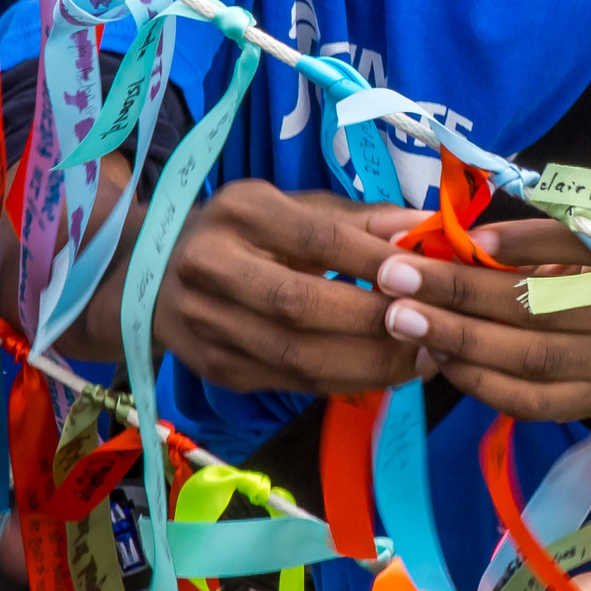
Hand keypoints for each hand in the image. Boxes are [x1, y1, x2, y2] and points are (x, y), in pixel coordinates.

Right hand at [152, 182, 419, 392]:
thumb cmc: (251, 232)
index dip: (377, 262)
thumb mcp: (297, 207)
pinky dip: (349, 380)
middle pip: (302, 305)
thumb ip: (363, 219)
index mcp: (239, 212)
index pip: (318, 239)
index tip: (431, 276)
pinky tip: (391, 373)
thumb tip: (430, 228)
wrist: (155, 273)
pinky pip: (294, 382)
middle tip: (436, 327)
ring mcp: (207, 324)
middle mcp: (211, 267)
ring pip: (298, 356)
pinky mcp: (217, 367)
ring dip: (372, 363)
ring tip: (425, 358)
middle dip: (376, 322)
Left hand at [367, 216, 590, 421]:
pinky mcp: (586, 406)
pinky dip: (478, 380)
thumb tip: (468, 239)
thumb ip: (536, 241)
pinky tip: (438, 359)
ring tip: (403, 319)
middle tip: (394, 278)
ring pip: (527, 358)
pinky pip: (526, 401)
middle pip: (535, 306)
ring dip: (458, 339)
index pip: (571, 248)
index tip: (456, 236)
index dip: (515, 241)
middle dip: (458, 292)